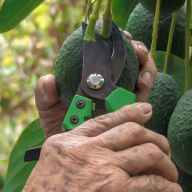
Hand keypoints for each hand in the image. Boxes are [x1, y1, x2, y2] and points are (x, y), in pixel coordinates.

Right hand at [10, 103, 184, 191]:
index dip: (132, 113)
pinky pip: (157, 186)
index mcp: (67, 142)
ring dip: (167, 166)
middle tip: (164, 152)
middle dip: (156, 140)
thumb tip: (107, 164)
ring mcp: (105, 168)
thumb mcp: (50, 169)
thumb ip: (76, 158)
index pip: (106, 120)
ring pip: (150, 154)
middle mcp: (88, 149)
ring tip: (171, 178)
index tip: (147, 112)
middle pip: (134, 131)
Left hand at [34, 31, 158, 137]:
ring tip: (141, 73)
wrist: (71, 157)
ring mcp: (127, 97)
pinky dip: (146, 89)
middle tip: (135, 48)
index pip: (111, 50)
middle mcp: (115, 82)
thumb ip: (44, 94)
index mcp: (96, 75)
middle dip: (138, 49)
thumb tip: (48, 80)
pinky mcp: (135, 114)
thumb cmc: (58, 127)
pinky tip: (141, 90)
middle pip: (133, 58)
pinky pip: (145, 99)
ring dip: (147, 68)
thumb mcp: (47, 109)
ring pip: (145, 74)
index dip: (118, 39)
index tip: (119, 34)